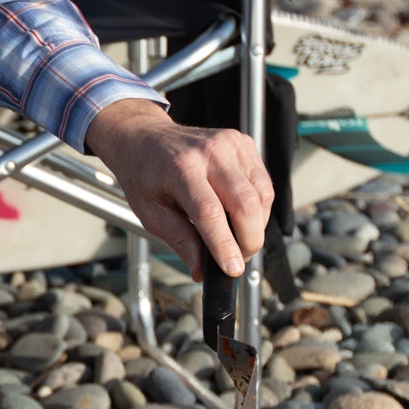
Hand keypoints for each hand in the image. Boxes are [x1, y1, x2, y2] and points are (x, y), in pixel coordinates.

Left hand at [85, 99, 274, 280]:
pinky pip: (263, 183)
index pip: (210, 213)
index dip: (225, 245)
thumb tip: (200, 270)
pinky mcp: (243, 144)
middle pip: (245, 203)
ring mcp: (230, 144)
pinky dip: (258, 207)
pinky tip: (240, 216)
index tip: (232, 269)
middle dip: (249, 240)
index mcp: (181, 168)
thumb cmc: (145, 175)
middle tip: (238, 259)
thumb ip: (179, 240)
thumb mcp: (150, 213)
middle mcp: (210, 152)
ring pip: (261, 195)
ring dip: (256, 226)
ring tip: (237, 239)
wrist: (145, 138)